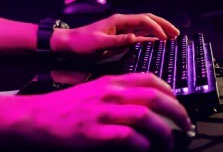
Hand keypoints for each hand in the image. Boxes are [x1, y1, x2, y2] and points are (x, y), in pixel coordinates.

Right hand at [19, 73, 190, 150]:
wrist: (37, 118)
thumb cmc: (64, 107)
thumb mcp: (92, 90)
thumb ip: (115, 92)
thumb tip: (142, 104)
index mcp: (110, 81)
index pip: (149, 78)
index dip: (170, 91)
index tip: (178, 103)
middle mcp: (110, 94)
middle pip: (155, 97)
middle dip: (177, 112)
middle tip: (185, 126)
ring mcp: (103, 113)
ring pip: (146, 117)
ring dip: (164, 133)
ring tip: (168, 144)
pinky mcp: (96, 134)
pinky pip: (130, 138)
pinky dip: (142, 145)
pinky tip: (144, 150)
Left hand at [51, 13, 179, 55]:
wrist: (68, 43)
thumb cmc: (82, 42)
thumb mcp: (99, 43)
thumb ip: (118, 41)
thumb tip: (136, 38)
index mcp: (118, 20)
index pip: (143, 20)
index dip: (156, 28)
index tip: (165, 38)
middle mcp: (122, 22)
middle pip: (147, 19)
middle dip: (163, 25)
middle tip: (177, 33)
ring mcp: (121, 28)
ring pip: (145, 26)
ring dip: (159, 30)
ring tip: (173, 37)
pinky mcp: (120, 36)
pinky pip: (139, 34)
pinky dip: (150, 37)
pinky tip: (158, 42)